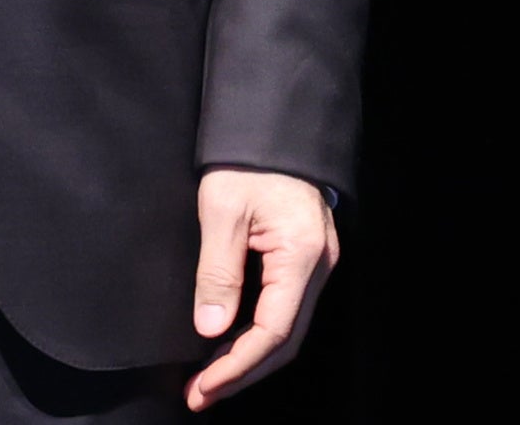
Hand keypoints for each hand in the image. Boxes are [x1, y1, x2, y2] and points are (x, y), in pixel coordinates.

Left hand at [185, 168, 338, 410]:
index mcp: (302, 254)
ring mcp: (317, 262)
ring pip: (288, 327)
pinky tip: (228, 342)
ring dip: (249, 357)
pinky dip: (257, 333)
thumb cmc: (247, 160)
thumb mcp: (222, 210)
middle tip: (200, 394)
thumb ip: (218, 272)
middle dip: (242, 372)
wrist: (273, 125)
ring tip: (208, 377)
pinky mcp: (306, 257)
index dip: (237, 366)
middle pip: (286, 340)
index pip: (274, 331)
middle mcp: (319, 264)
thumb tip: (211, 329)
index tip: (203, 386)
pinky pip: (285, 308)